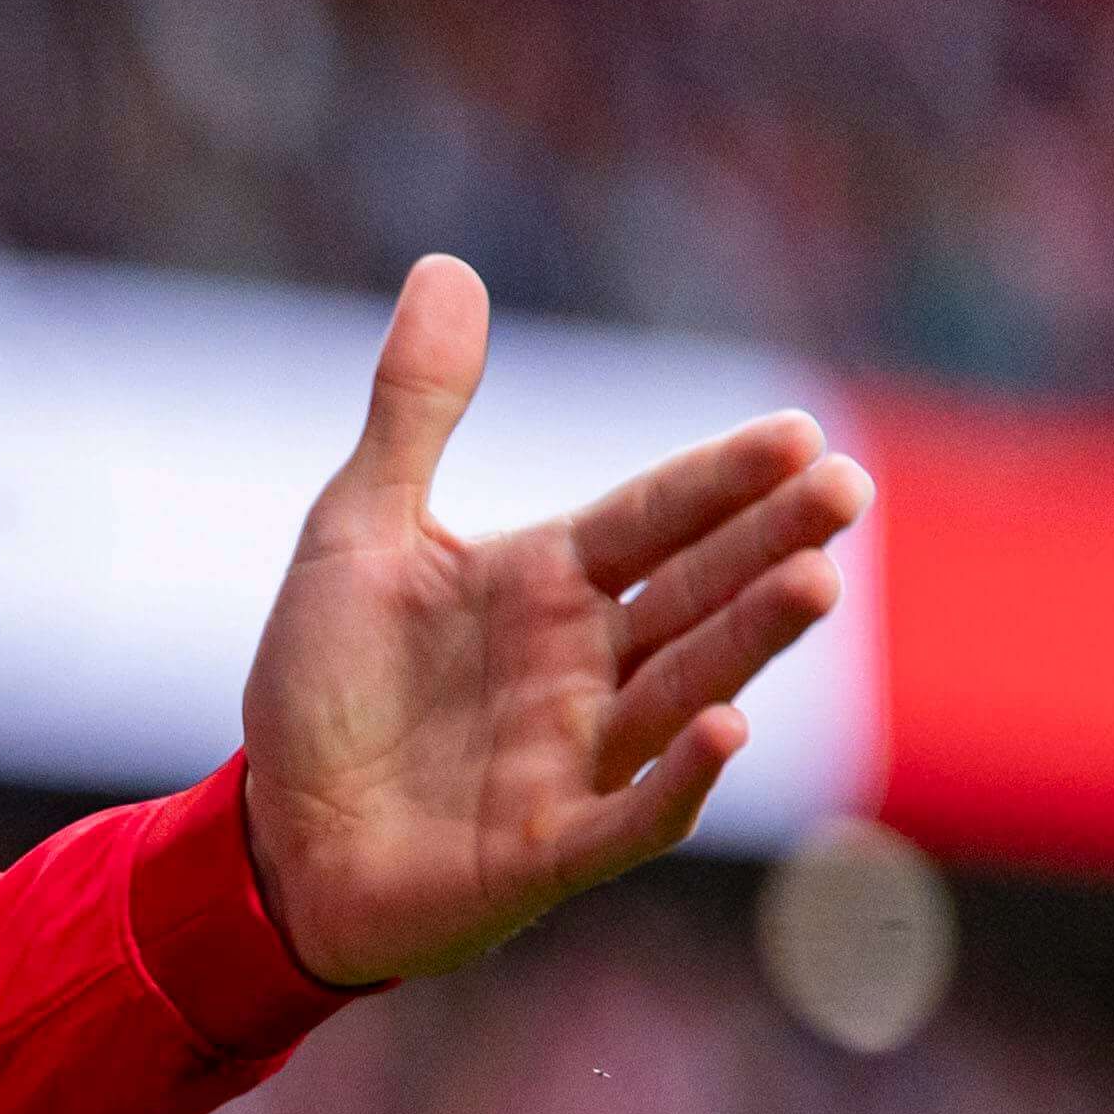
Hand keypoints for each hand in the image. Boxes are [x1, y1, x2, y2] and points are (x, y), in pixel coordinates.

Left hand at [237, 255, 872, 985]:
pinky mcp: (549, 847)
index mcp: (546, 584)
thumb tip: (447, 265)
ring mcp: (576, 756)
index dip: (719, 480)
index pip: (653, 518)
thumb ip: (413, 412)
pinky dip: (680, 779)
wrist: (269, 838)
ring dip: (748, 641)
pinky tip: (727, 730)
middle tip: (845, 490)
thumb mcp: (353, 534)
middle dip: (768, 543)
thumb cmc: (321, 690)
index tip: (797, 434)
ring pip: (684, 689)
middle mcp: (582, 664)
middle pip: (694, 593)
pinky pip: (630, 814)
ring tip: (817, 583)